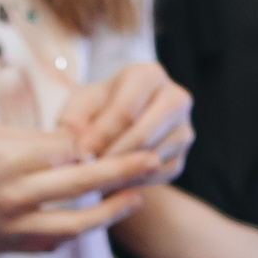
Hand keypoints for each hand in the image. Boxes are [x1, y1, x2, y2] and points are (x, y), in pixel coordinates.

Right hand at [0, 124, 163, 252]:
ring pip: (76, 222)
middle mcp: (16, 194)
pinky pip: (51, 242)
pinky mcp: (6, 244)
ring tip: (136, 198)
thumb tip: (77, 147)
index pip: (71, 149)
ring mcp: (12, 224)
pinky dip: (74, 232)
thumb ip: (35, 142)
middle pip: (84, 182)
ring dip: (111, 211)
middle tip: (154, 160)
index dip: (97, 143)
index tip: (118, 135)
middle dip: (123, 171)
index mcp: (11, 157)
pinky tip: (89, 222)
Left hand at [56, 62, 192, 182]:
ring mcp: (183, 130)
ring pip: (151, 158)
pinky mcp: (179, 159)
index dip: (101, 134)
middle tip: (87, 169)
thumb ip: (75, 124)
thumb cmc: (92, 111)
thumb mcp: (77, 109)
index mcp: (148, 75)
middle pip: (144, 134)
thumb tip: (83, 148)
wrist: (111, 126)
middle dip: (111, 155)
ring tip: (94, 175)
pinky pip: (155, 176)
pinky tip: (110, 181)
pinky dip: (130, 182)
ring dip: (119, 171)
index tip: (81, 152)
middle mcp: (175, 98)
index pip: (127, 109)